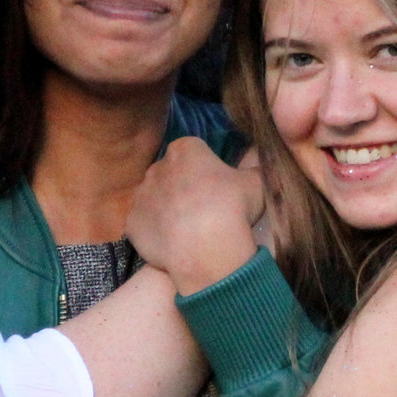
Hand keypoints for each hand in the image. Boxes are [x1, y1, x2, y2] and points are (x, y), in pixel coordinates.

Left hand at [127, 137, 264, 295]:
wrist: (204, 248)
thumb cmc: (233, 208)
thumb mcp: (258, 183)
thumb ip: (258, 170)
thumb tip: (265, 164)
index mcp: (185, 149)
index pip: (194, 153)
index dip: (206, 171)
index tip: (217, 189)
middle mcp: (157, 166)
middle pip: (172, 174)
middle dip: (184, 188)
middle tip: (205, 212)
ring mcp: (141, 195)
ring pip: (155, 199)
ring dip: (168, 210)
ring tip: (189, 232)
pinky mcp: (130, 223)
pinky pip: (143, 225)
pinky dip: (155, 233)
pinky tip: (173, 245)